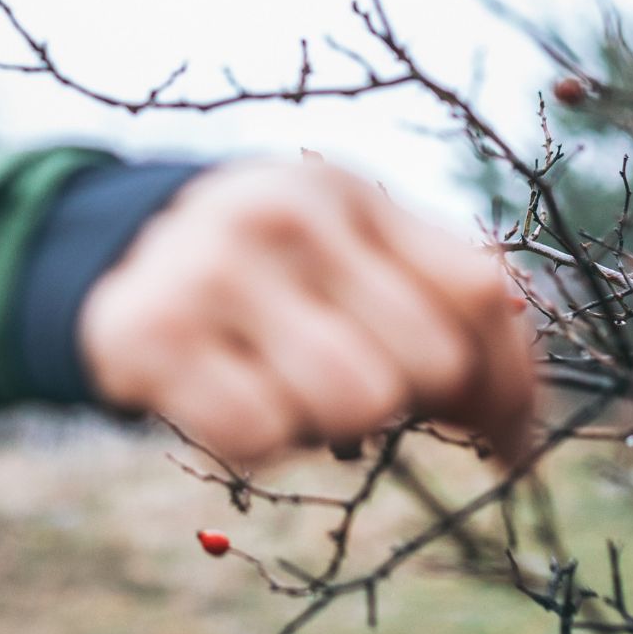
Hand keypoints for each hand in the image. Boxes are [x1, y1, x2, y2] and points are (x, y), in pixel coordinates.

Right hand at [75, 158, 534, 468]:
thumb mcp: (351, 250)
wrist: (112, 258)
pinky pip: (261, 438)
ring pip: (353, 405)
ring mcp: (216, 271)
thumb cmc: (269, 271)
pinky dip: (254, 441)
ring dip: (328, 425)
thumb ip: (443, 301)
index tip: (499, 438)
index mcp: (352, 192)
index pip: (482, 295)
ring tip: (287, 386)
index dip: (507, 385)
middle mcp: (288, 217)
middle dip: (408, 402)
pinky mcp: (154, 336)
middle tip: (357, 392)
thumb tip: (519, 431)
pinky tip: (230, 397)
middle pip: (427, 363)